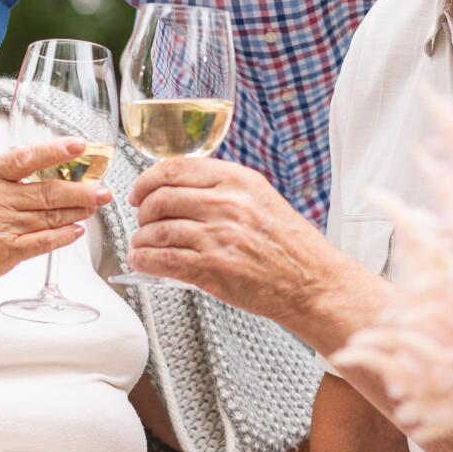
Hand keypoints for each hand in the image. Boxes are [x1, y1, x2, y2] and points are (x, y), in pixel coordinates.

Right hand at [0, 139, 109, 301]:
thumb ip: (4, 177)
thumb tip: (44, 165)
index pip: (26, 158)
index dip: (56, 151)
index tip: (80, 145)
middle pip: (48, 190)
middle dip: (81, 190)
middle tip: (102, 189)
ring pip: (50, 216)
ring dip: (77, 212)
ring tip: (93, 208)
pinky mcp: (5, 251)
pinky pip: (42, 242)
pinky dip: (63, 236)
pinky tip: (76, 231)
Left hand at [126, 158, 350, 328]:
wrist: (312, 282)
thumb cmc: (290, 246)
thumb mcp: (261, 199)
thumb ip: (224, 189)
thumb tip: (181, 188)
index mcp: (238, 181)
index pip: (175, 169)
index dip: (147, 180)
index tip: (141, 192)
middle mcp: (227, 204)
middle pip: (161, 198)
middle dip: (143, 212)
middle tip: (143, 221)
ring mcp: (219, 236)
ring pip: (158, 230)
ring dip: (142, 239)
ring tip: (141, 245)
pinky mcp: (213, 268)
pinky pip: (163, 259)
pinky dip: (145, 260)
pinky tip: (143, 261)